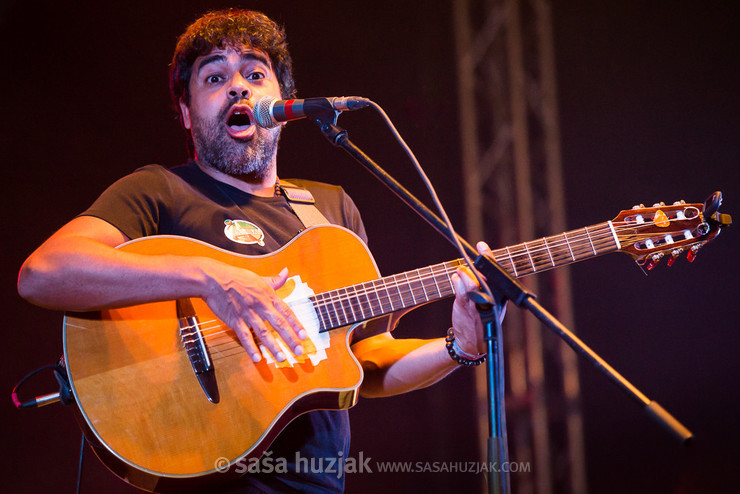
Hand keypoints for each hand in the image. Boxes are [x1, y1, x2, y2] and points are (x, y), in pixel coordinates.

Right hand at [200, 261, 305, 362]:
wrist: (214, 279)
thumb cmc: (236, 277)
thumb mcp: (258, 277)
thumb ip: (274, 280)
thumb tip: (286, 273)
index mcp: (268, 295)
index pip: (286, 312)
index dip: (296, 324)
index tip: (304, 335)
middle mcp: (260, 305)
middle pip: (279, 324)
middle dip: (290, 339)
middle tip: (299, 351)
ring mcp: (248, 314)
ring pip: (264, 332)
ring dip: (273, 346)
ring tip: (282, 358)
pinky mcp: (235, 320)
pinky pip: (245, 336)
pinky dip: (251, 347)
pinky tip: (257, 358)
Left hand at [450, 241, 500, 355]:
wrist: (473, 343)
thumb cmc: (483, 321)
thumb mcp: (492, 306)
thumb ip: (488, 287)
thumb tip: (477, 269)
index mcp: (500, 296)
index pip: (496, 272)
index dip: (489, 257)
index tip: (481, 246)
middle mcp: (491, 298)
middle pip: (483, 274)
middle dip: (474, 265)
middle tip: (469, 261)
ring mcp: (477, 301)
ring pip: (470, 279)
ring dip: (463, 273)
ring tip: (461, 272)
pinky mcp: (465, 305)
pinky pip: (460, 287)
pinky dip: (456, 279)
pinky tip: (455, 278)